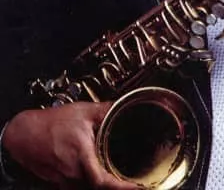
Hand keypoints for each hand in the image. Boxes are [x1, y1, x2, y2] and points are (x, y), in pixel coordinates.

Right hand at [3, 102, 138, 189]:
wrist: (24, 133)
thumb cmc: (51, 123)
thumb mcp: (82, 111)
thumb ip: (104, 109)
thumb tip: (123, 103)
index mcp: (82, 155)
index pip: (103, 180)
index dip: (121, 187)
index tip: (136, 187)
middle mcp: (73, 172)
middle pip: (98, 185)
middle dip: (115, 184)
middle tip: (131, 180)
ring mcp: (65, 179)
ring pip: (88, 186)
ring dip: (101, 181)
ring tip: (117, 175)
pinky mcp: (60, 181)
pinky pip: (77, 185)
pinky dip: (88, 180)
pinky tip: (94, 170)